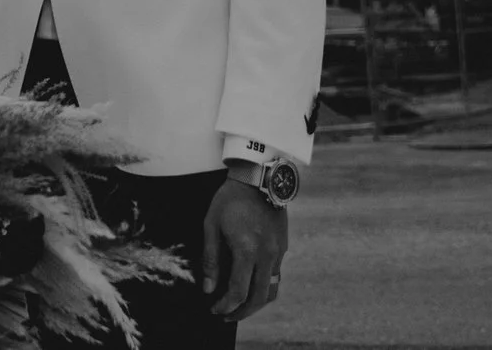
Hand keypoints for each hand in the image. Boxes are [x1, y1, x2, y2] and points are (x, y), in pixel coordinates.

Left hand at [201, 176, 289, 321]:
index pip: (238, 292)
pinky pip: (276, 275)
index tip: (214, 309)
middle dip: (242, 312)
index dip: (225, 306)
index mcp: (247, 250)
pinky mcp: (283, 246)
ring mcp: (278, 251)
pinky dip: (264, 286)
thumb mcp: (211, 225)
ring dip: (256, 303)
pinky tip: (251, 283)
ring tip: (240, 305)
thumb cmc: (230, 199)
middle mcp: (266, 255)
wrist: (258, 177)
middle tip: (226, 315)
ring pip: (272, 290)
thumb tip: (208, 288)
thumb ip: (210, 259)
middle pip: (258, 298)